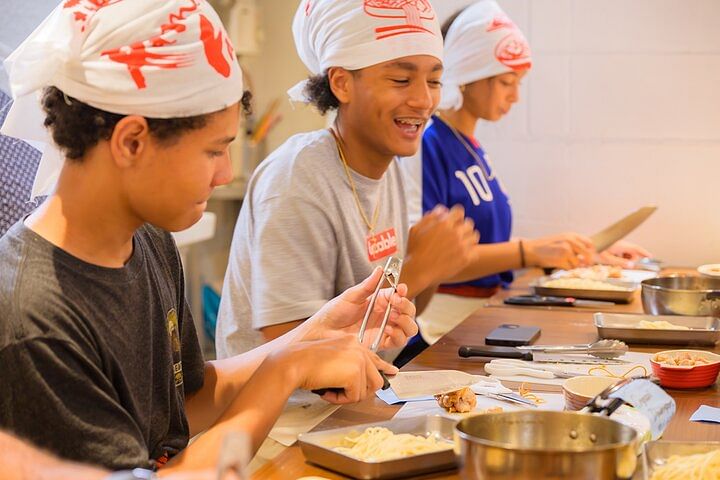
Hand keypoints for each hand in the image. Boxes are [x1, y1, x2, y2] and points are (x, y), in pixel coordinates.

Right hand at [278, 335, 394, 403]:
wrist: (294, 363)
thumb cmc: (305, 363)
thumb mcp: (331, 359)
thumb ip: (349, 365)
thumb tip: (366, 379)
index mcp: (352, 343)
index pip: (374, 358)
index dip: (383, 368)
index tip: (391, 372)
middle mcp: (358, 348)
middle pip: (375, 380)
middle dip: (359, 391)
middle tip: (339, 392)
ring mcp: (358, 359)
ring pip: (366, 391)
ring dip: (348, 396)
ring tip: (330, 390)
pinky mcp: (355, 373)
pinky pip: (355, 397)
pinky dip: (340, 399)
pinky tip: (328, 391)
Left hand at [303, 267, 416, 349]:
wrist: (323, 332)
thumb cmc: (333, 313)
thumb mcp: (351, 296)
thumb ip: (367, 286)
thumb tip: (380, 270)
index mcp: (379, 301)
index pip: (398, 295)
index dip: (403, 292)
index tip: (401, 289)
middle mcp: (384, 315)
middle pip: (408, 312)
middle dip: (407, 307)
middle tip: (397, 304)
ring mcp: (384, 330)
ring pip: (409, 328)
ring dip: (406, 322)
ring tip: (393, 317)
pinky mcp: (381, 344)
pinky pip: (399, 342)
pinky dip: (398, 336)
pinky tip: (388, 330)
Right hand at [404, 205, 479, 286]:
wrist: (418, 272)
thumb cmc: (414, 250)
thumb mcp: (416, 229)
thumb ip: (430, 217)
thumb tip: (443, 210)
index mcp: (444, 223)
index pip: (459, 211)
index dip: (455, 215)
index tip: (453, 221)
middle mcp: (455, 233)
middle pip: (469, 223)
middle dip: (462, 226)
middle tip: (456, 233)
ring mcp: (462, 246)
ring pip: (474, 236)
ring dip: (468, 238)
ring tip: (461, 243)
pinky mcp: (465, 259)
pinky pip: (475, 251)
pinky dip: (470, 251)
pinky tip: (462, 254)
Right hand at [524, 233, 594, 268]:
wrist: (532, 250)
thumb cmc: (546, 245)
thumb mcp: (561, 239)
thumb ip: (574, 244)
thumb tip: (586, 254)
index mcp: (571, 235)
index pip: (589, 243)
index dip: (591, 251)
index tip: (589, 256)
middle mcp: (570, 241)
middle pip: (587, 254)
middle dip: (587, 261)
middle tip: (584, 265)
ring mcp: (566, 250)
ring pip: (578, 263)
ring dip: (573, 265)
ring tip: (564, 262)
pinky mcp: (562, 259)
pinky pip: (570, 268)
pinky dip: (566, 268)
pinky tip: (559, 264)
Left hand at [597, 240, 652, 267]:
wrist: (584, 246)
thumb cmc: (593, 251)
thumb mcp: (607, 259)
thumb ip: (620, 262)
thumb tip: (632, 265)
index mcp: (620, 245)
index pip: (636, 248)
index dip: (644, 252)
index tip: (651, 256)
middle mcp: (620, 243)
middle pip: (632, 252)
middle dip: (632, 260)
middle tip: (626, 266)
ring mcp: (616, 244)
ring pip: (626, 253)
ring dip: (625, 259)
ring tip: (616, 264)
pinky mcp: (612, 245)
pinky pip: (620, 252)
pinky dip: (620, 257)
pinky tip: (613, 260)